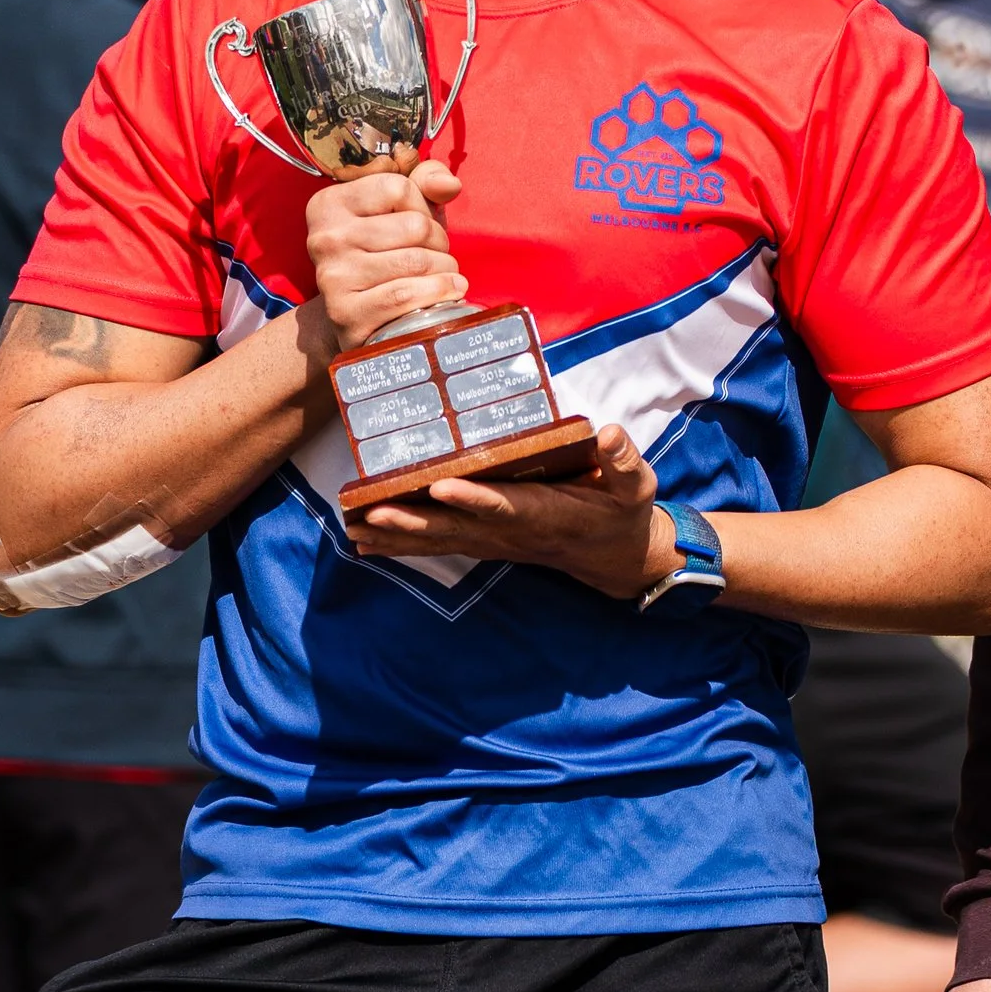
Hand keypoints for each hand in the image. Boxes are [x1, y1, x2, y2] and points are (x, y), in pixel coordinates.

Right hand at [307, 159, 466, 348]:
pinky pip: (405, 296)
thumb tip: (450, 185)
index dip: (424, 206)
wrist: (354, 313)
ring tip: (447, 274)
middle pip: (414, 226)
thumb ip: (425, 181)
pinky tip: (449, 292)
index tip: (423, 223)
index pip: (399, 188)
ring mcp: (332, 277)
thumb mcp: (399, 207)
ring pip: (416, 261)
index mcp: (329, 204)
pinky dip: (438, 293)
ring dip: (445, 269)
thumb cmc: (384, 252)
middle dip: (440, 242)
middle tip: (437, 255)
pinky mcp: (345, 314)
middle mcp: (325, 238)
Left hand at [347, 420, 659, 591]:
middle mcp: (515, 532)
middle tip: (370, 512)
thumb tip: (609, 435)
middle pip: (457, 527)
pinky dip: (402, 546)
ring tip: (354, 528)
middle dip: (412, 520)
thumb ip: (623, 462)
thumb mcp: (636, 486)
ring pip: (441, 540)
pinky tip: (366, 544)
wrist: (618, 556)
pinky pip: (440, 545)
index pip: (507, 505)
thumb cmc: (625, 512)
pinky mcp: (488, 543)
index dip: (475, 498)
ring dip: (396, 535)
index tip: (442, 485)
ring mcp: (498, 541)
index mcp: (549, 513)